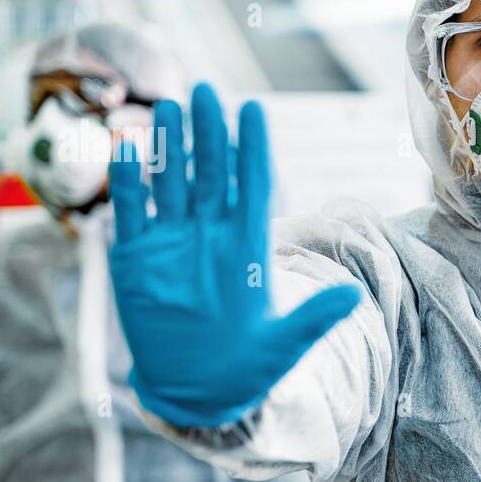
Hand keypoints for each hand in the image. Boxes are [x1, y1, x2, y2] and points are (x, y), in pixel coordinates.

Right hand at [108, 83, 361, 426]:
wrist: (196, 392)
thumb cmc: (246, 368)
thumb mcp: (283, 346)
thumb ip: (314, 319)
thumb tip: (355, 296)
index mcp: (247, 247)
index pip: (253, 186)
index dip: (252, 149)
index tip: (253, 109)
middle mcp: (210, 236)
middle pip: (210, 173)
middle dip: (208, 132)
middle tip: (206, 89)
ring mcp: (171, 244)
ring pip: (170, 182)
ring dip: (168, 147)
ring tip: (169, 107)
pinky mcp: (135, 259)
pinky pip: (131, 211)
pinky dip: (127, 181)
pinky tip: (125, 146)